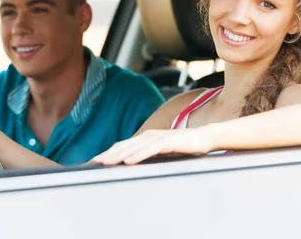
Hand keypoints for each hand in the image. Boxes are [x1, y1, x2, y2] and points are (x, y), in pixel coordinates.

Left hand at [92, 128, 213, 165]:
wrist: (204, 138)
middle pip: (125, 145)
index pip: (123, 145)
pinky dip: (138, 154)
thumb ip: (148, 155)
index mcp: (146, 138)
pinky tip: (129, 160)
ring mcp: (158, 137)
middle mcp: (149, 135)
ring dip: (119, 154)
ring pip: (134, 146)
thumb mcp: (162, 152)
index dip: (109, 152)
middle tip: (96, 162)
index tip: (96, 161)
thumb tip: (133, 165)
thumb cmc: (183, 147)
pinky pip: (150, 148)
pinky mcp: (168, 141)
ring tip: (107, 162)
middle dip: (109, 154)